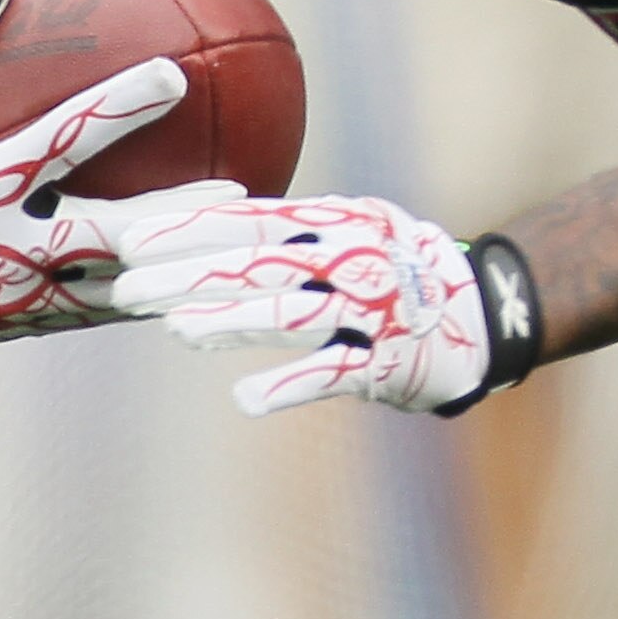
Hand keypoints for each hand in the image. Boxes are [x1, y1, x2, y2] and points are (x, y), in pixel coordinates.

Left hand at [107, 195, 542, 416]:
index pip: (253, 218)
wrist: (488, 311)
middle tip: (129, 290)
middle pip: (264, 262)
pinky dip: (291, 386)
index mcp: (337, 221)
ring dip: (235, 320)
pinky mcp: (391, 360)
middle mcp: (355, 258)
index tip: (133, 239)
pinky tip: (247, 400)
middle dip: (191, 276)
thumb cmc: (398, 271)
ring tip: (178, 332)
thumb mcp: (350, 232)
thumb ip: (287, 234)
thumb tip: (198, 233)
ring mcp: (374, 309)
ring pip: (295, 312)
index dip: (192, 229)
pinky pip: (336, 372)